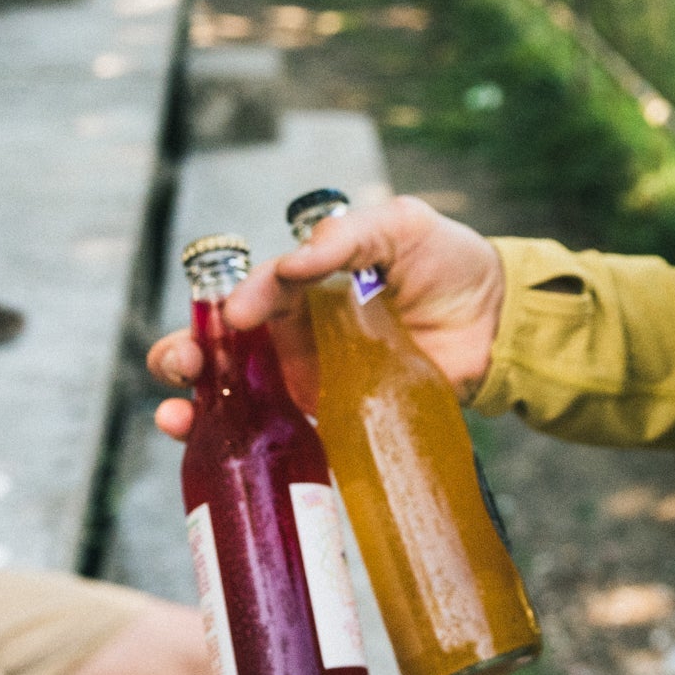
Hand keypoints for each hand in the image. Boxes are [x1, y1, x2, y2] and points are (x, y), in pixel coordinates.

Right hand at [148, 195, 505, 439]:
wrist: (497, 321)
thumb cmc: (447, 261)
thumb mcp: (399, 226)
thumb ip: (346, 235)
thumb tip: (290, 262)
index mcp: (305, 282)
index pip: (253, 291)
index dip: (232, 302)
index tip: (233, 316)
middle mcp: (297, 331)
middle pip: (224, 345)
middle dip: (186, 354)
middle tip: (180, 365)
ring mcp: (311, 378)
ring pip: (236, 393)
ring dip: (196, 404)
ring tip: (176, 414)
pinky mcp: (333, 419)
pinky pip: (281, 435)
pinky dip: (241, 444)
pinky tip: (213, 448)